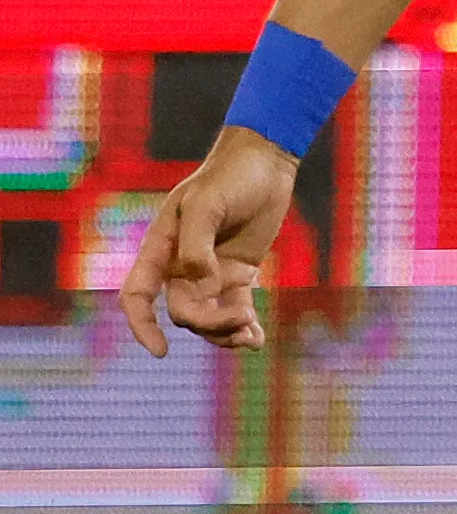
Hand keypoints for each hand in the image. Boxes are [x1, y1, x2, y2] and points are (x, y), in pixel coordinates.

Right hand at [118, 130, 300, 356]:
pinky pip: (235, 307)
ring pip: (209, 317)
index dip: (142, 325)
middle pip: (185, 312)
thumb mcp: (206, 205)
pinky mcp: (239, 273)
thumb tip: (202, 285)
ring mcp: (210, 272)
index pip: (137, 296)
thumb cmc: (228, 178)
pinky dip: (244, 326)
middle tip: (242, 318)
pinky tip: (257, 339)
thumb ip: (197, 247)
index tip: (161, 351)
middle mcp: (180, 267)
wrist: (264, 162)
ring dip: (227, 332)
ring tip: (251, 336)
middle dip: (209, 323)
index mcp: (160, 250)